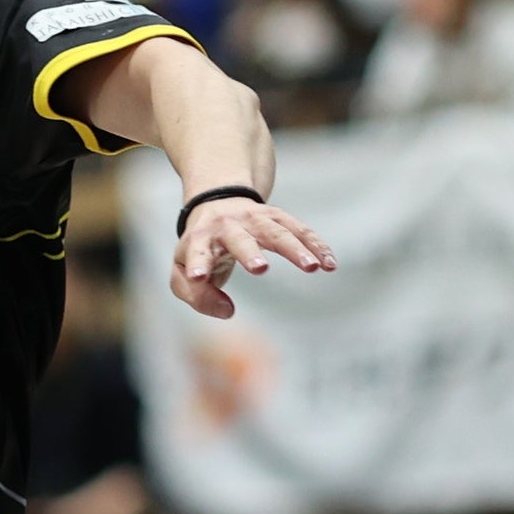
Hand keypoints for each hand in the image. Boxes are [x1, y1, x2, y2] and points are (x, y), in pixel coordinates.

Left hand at [170, 197, 334, 319]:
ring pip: (277, 233)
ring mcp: (255, 219)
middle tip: (260, 269)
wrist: (217, 203)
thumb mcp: (184, 272)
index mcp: (200, 239)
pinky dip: (316, 246)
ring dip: (295, 248)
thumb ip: (196, 296)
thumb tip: (227, 311)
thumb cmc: (201, 248)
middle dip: (250, 253)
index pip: (197, 252)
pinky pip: (300, 231)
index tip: (199, 277)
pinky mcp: (278, 218)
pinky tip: (329, 264)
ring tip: (312, 267)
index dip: (198, 264)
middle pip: (240, 239)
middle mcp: (228, 225)